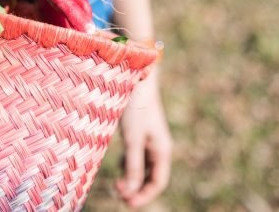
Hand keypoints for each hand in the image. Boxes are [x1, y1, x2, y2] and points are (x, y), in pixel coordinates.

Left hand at [116, 70, 172, 207]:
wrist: (136, 79)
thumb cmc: (136, 108)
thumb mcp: (133, 139)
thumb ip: (132, 164)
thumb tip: (130, 191)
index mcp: (162, 150)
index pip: (157, 182)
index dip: (143, 196)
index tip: (126, 202)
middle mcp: (158, 147)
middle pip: (150, 177)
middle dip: (136, 189)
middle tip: (117, 193)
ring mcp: (149, 140)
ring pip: (142, 168)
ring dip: (131, 178)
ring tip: (116, 184)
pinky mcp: (139, 133)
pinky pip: (136, 156)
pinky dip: (128, 164)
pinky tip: (119, 166)